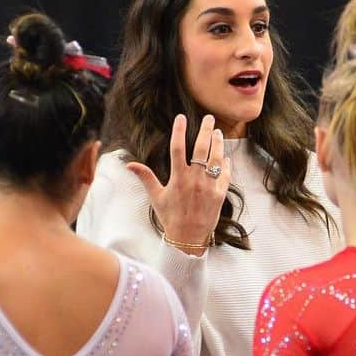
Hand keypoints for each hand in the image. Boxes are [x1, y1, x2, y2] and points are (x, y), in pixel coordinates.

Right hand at [126, 114, 232, 251]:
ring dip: (218, 144)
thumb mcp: (156, 197)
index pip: (177, 148)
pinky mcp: (219, 194)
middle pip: (201, 148)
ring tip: (218, 133)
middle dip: (205, 130)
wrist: (188, 238)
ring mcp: (209, 186)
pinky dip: (226, 164)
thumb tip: (129, 165)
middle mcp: (194, 179)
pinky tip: (225, 157)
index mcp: (178, 178)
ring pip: (216, 159)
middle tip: (208, 118)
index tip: (181, 117)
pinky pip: (225, 175)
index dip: (179, 130)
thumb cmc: (170, 217)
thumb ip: (146, 177)